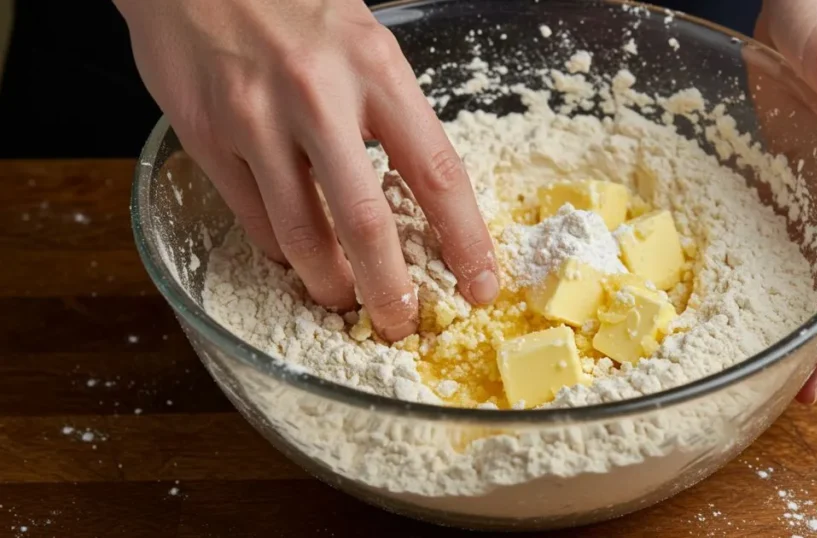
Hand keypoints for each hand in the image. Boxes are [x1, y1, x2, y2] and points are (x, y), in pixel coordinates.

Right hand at [114, 0, 498, 341]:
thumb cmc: (294, 4)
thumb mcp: (365, 43)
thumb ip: (392, 114)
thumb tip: (424, 200)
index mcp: (375, 69)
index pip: (438, 173)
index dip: (466, 240)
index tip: (481, 286)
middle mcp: (316, 97)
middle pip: (366, 224)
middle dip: (389, 292)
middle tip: (401, 324)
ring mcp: (254, 120)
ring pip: (301, 236)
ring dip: (329, 284)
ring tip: (344, 300)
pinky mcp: (204, 138)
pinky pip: (252, 220)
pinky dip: (281, 251)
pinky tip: (295, 255)